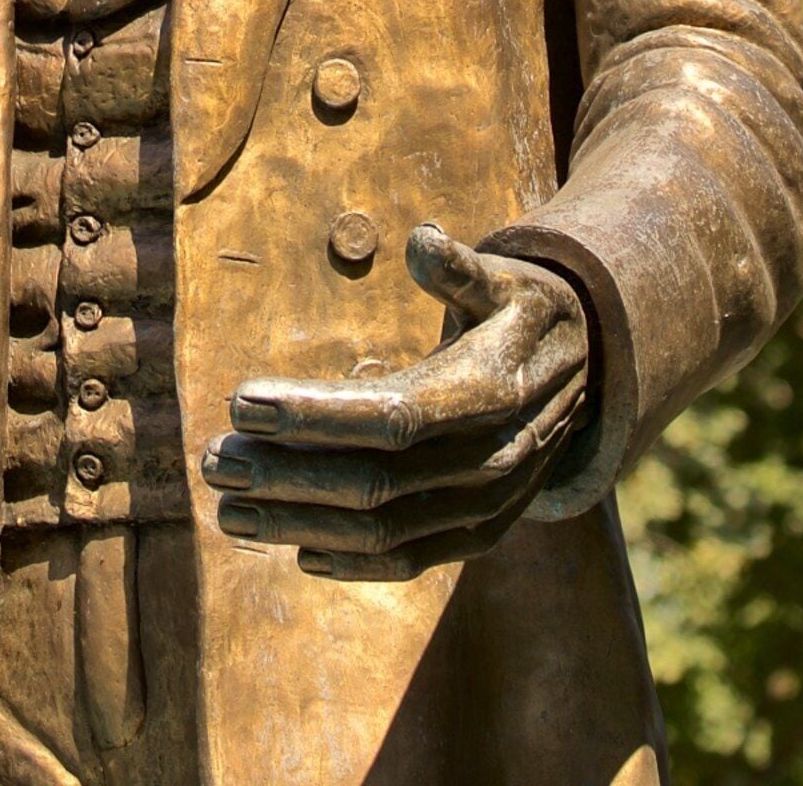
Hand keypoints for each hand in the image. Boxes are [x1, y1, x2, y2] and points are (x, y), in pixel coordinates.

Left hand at [204, 225, 591, 581]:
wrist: (587, 375)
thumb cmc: (521, 312)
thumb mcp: (502, 280)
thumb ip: (460, 269)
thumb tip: (423, 241)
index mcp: (492, 391)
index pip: (392, 417)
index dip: (313, 416)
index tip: (242, 402)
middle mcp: (493, 460)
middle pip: (375, 483)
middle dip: (286, 475)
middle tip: (214, 460)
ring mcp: (488, 506)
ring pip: (382, 532)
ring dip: (299, 523)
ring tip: (228, 509)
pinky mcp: (480, 534)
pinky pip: (409, 560)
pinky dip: (350, 562)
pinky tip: (293, 549)